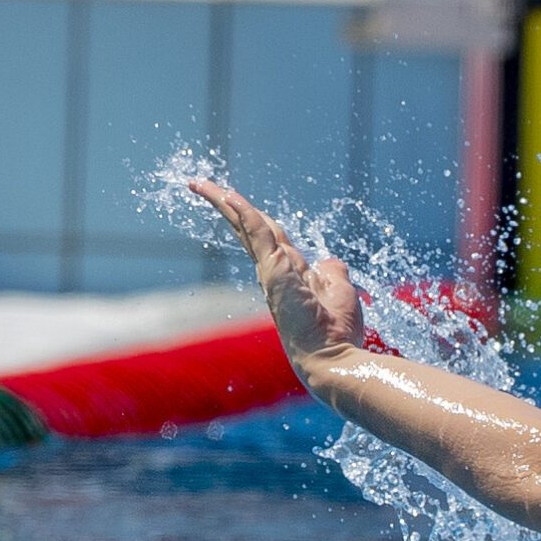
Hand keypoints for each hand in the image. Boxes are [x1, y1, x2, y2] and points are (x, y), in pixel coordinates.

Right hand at [189, 179, 365, 367]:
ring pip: (246, 226)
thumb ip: (331, 274)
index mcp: (287, 275)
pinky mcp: (276, 269)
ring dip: (225, 202)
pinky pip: (258, 232)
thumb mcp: (339, 293)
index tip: (234, 200)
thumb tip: (330, 261)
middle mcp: (273, 271)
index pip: (266, 238)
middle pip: (247, 228)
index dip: (251, 218)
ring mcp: (271, 270)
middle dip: (226, 205)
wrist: (331, 357)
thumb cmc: (336, 333)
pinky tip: (229, 195)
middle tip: (201, 185)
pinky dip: (243, 212)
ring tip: (201, 183)